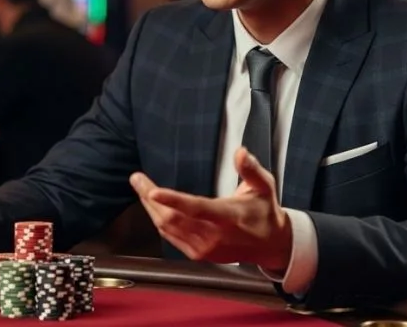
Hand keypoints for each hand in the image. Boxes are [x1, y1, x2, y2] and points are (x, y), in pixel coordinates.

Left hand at [130, 147, 292, 271]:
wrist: (270, 246)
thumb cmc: (264, 210)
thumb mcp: (264, 186)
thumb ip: (251, 169)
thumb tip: (240, 151)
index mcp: (228, 216)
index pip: (195, 208)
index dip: (172, 200)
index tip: (152, 190)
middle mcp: (213, 235)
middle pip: (172, 219)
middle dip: (151, 198)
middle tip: (137, 178)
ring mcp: (204, 248)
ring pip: (167, 228)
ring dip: (151, 208)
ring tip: (140, 187)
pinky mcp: (199, 255)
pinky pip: (171, 237)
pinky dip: (159, 221)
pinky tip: (153, 206)